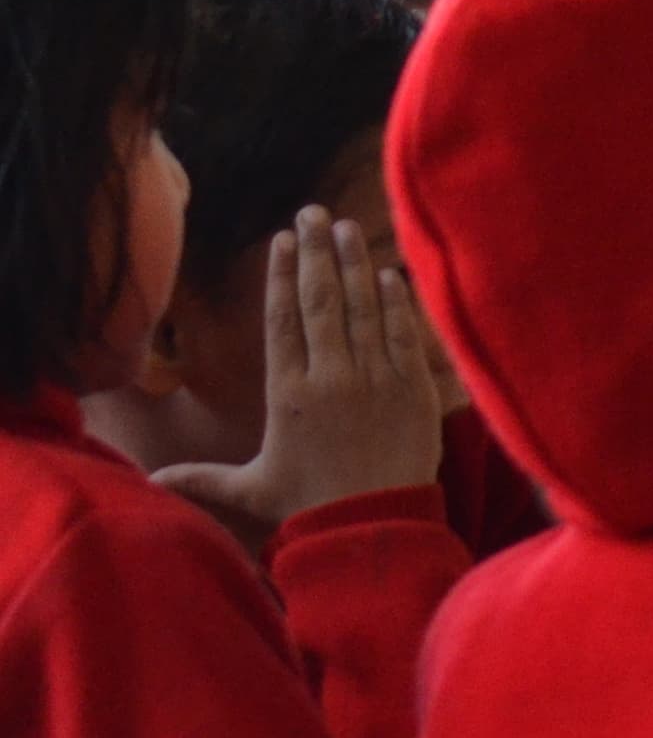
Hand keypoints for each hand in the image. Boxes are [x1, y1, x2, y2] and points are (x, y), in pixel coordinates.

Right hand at [154, 210, 446, 540]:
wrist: (375, 525)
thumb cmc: (312, 504)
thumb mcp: (252, 488)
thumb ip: (203, 477)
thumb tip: (153, 484)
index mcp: (288, 391)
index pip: (281, 319)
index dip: (281, 275)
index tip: (283, 239)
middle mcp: (331, 376)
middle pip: (321, 299)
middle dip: (316, 251)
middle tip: (314, 211)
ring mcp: (375, 379)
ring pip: (364, 308)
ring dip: (355, 263)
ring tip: (347, 228)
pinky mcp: (414, 389)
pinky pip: (404, 334)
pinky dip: (397, 302)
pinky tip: (390, 274)